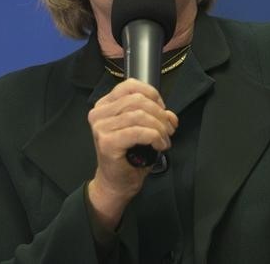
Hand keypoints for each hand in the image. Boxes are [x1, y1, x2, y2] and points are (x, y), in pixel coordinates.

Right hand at [87, 79, 177, 228]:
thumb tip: (170, 115)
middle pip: (138, 100)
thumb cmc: (128, 157)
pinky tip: (159, 146)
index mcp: (105, 105)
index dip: (152, 94)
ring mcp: (101, 127)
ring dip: (159, 128)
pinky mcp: (107, 142)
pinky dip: (155, 137)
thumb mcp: (143, 129)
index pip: (130, 85)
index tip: (163, 110)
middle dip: (160, 114)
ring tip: (164, 140)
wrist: (116, 184)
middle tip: (168, 129)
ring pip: (140, 115)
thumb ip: (155, 116)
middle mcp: (99, 113)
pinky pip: (139, 132)